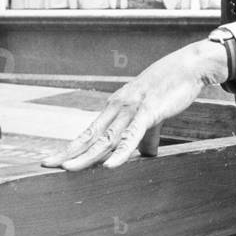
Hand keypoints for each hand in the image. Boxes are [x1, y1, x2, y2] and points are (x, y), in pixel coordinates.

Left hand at [41, 40, 227, 170]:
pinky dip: (121, 152)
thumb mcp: (153, 115)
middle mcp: (117, 107)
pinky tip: (110, 166)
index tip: (54, 160)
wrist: (189, 66)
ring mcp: (132, 109)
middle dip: (68, 152)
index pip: (89, 131)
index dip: (72, 146)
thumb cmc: (171, 87)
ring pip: (106, 138)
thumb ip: (146, 136)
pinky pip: (132, 135)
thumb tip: (146, 155)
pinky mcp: (149, 111)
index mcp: (116, 108)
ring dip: (87, 155)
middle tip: (46, 165)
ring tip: (69, 169)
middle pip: (90, 136)